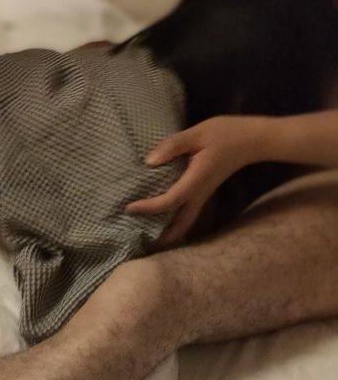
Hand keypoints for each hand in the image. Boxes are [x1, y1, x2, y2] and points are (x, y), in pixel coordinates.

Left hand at [125, 116, 269, 246]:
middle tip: (142, 245)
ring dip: (170, 235)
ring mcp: (203, 196)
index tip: (128, 208)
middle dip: (162, 239)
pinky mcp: (204, 192)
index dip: (147, 208)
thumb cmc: (225, 134)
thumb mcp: (197, 134)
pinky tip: (164, 222)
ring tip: (150, 240)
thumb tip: (148, 162)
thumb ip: (172, 146)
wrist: (252, 139)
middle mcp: (198, 195)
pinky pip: (188, 214)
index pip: (168, 202)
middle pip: (180, 227)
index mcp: (194, 183)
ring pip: (186, 224)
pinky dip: (175, 223)